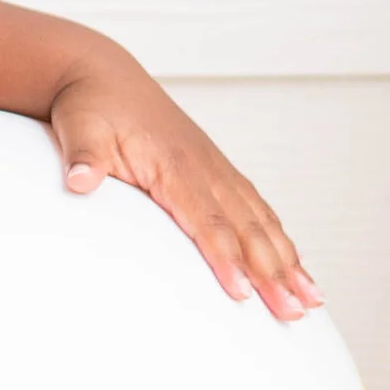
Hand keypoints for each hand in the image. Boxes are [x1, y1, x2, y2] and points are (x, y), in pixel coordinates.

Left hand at [47, 74, 321, 321]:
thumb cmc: (91, 105)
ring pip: (260, 222)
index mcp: (176, 164)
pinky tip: (293, 265)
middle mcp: (206, 168)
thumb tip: (78, 181)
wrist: (103, 74)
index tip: (242, 295)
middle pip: (246, 230)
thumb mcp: (80, 127)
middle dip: (272, 275)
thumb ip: (83, 156)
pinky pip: (256, 209)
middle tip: (293, 314)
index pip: (207, 221)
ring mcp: (215, 169)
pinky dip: (278, 239)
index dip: (226, 259)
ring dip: (287, 262)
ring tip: (311, 301)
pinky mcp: (216, 170)